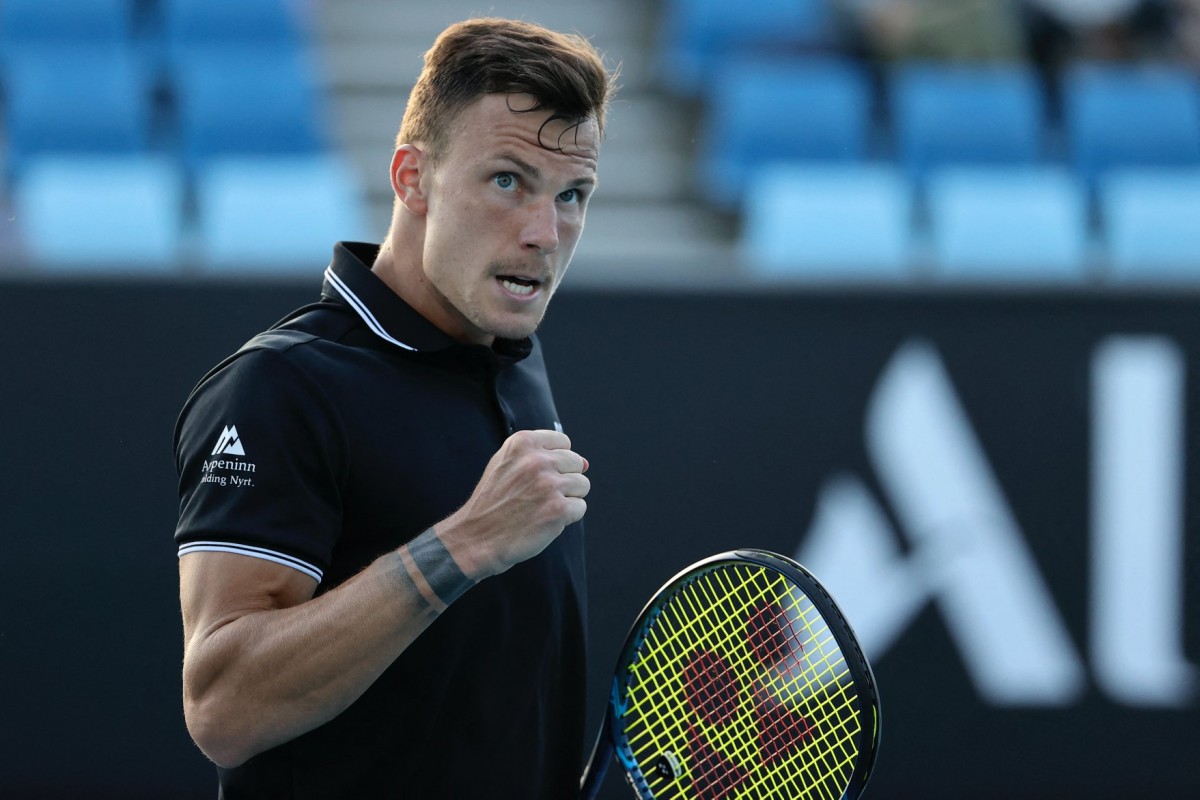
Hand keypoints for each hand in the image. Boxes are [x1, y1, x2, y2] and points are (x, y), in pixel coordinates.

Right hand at [439, 429, 589, 578]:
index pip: (564, 442)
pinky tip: (544, 521)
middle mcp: (537, 460)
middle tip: (538, 496)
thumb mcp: (505, 464)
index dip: (556, 462)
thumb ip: (541, 456)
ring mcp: (549, 484)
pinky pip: (580, 507)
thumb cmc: (492, 502)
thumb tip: (585, 463)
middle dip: (564, 480)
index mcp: (523, 442)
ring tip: (540, 508)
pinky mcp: (558, 509)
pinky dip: (567, 517)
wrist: (476, 538)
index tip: (539, 477)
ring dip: (567, 499)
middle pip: (576, 463)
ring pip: (582, 485)